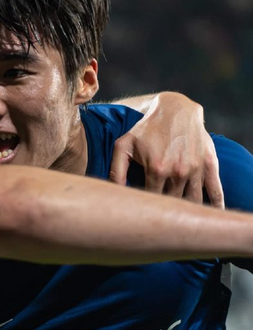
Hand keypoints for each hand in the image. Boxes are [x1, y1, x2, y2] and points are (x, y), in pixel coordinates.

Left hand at [110, 92, 223, 207]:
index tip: (143, 213)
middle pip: (172, 205)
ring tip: (180, 219)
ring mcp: (196, 169)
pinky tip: (212, 216)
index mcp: (157, 170)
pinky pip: (215, 191)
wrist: (175, 109)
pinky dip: (216, 206)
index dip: (147, 210)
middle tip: (160, 218)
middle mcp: (178, 172)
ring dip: (187, 212)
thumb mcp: (123, 146)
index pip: (151, 202)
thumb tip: (113, 194)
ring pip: (192, 203)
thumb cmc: (146, 129)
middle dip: (165, 213)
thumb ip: (116, 171)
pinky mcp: (209, 165)